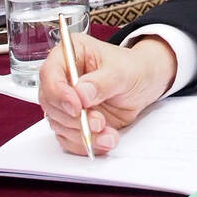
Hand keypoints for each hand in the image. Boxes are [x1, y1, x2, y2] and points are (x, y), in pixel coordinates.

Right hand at [38, 33, 177, 155]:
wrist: (146, 83)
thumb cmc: (134, 68)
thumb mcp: (123, 72)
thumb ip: (101, 82)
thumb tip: (80, 93)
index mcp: (71, 54)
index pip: (50, 73)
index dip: (59, 93)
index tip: (76, 107)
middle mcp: (64, 77)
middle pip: (51, 102)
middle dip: (74, 118)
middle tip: (98, 122)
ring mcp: (66, 101)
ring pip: (59, 123)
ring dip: (82, 133)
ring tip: (108, 133)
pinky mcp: (73, 121)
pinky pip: (69, 138)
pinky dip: (86, 143)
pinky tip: (106, 140)